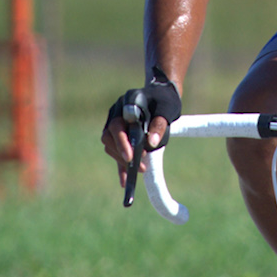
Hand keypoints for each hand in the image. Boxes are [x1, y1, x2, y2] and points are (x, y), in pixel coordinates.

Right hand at [100, 70, 181, 186]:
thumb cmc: (165, 99)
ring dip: (122, 160)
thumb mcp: (167, 109)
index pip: (117, 125)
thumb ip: (159, 124)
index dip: (122, 142)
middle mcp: (116, 113)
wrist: (163, 94)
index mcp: (125, 103)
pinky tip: (125, 182)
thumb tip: (152, 143)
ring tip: (141, 169)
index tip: (132, 156)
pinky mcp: (119, 135)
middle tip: (139, 165)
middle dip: (122, 154)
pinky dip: (121, 166)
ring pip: (110, 145)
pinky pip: (116, 152)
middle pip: (109, 137)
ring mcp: (116, 124)